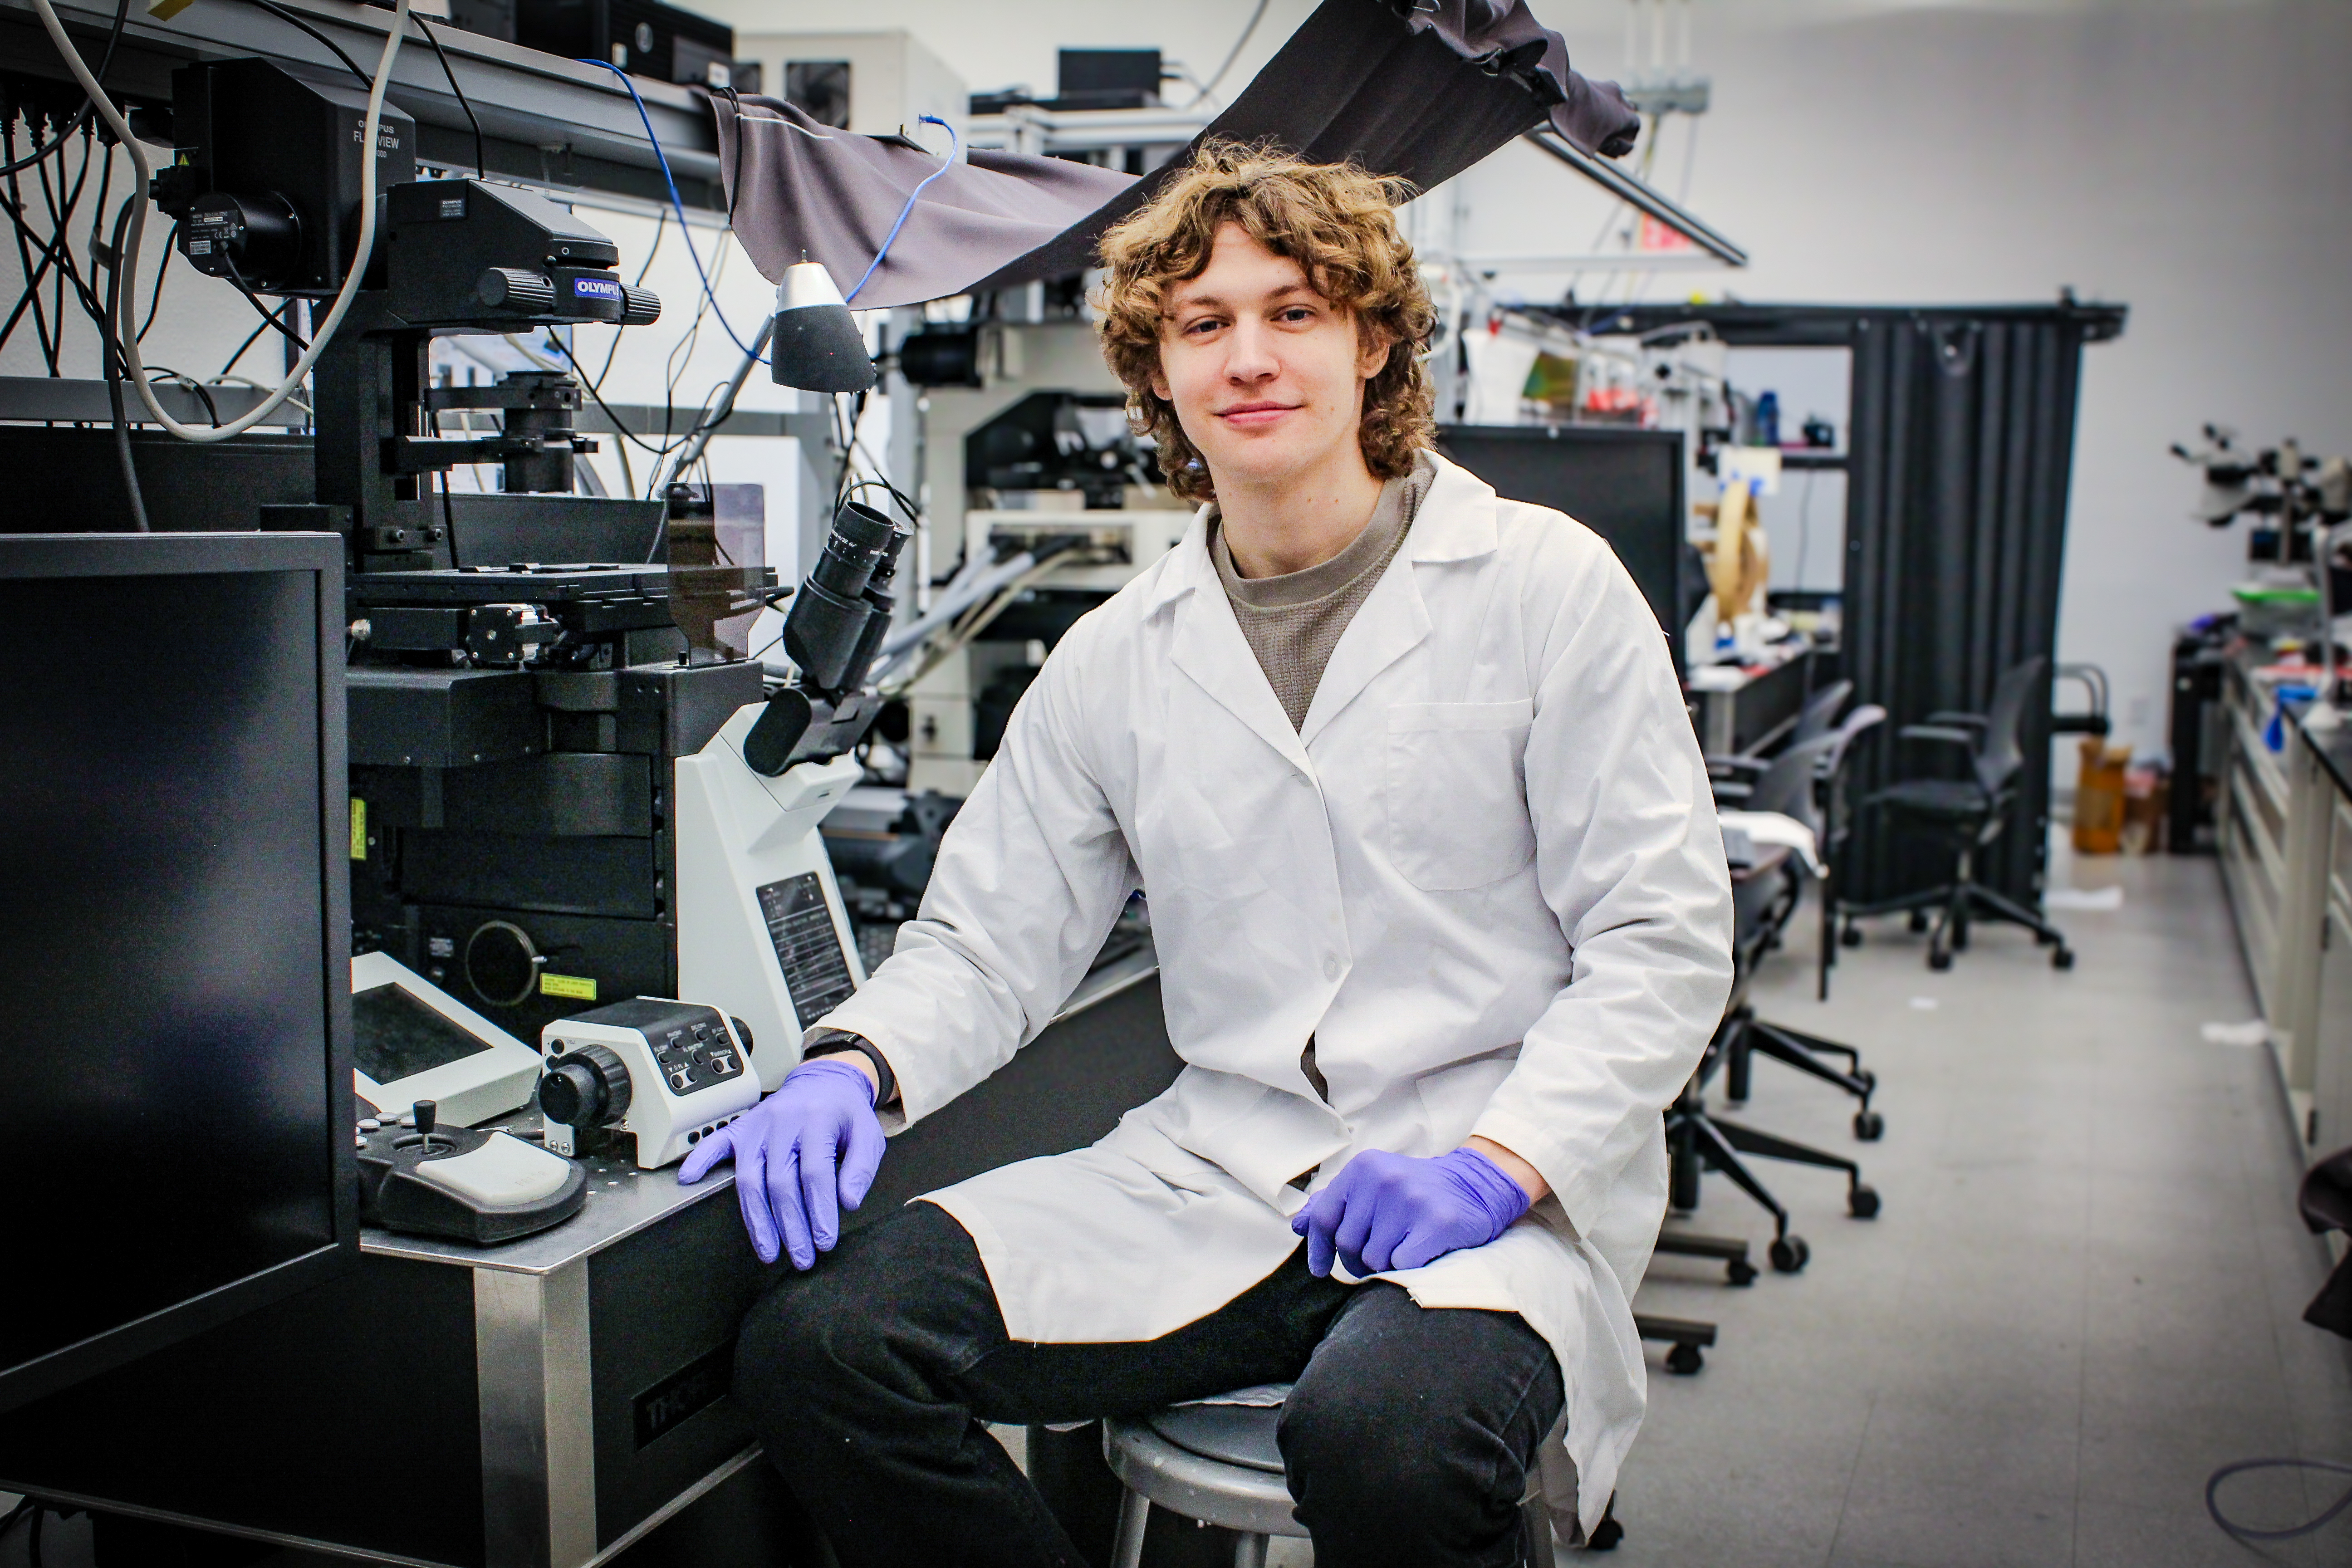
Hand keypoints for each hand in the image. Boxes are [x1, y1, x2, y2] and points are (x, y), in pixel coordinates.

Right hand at [678, 1057, 884, 1267]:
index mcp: (817, 1119)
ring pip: (749, 1177)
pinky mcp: (741, 1127)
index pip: (815, 1173)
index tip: (824, 1241)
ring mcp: (757, 1125)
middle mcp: (783, 1121)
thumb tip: (848, 1202)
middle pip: (780, 1181)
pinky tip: (688, 1180)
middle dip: (790, 1226)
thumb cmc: (846, 1114)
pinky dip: (700, 1160)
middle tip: (801, 1258)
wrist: (825, 1081)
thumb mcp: (868, 1134)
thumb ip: (861, 1167)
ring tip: (768, 1251)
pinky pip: (715, 1143)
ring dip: (757, 1219)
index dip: (819, 1211)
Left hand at [1290, 1146, 1533, 1277]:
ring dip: (1384, 1265)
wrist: (1475, 1185)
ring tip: (1401, 1249)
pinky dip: (1407, 1267)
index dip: (1319, 1248)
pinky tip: (1419, 1253)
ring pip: (1374, 1258)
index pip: (1325, 1218)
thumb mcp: (1373, 1186)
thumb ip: (1336, 1203)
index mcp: (1364, 1168)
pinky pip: (1402, 1264)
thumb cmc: (1416, 1191)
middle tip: (1374, 1259)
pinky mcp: (1437, 1223)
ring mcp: (1411, 1200)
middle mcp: (1384, 1180)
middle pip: (1349, 1244)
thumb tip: (1299, 1225)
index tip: (1319, 1269)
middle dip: (1356, 1261)